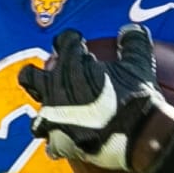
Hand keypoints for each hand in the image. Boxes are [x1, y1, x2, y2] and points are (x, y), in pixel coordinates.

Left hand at [19, 26, 173, 172]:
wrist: (138, 138)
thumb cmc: (136, 98)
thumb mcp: (140, 65)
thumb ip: (133, 43)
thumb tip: (130, 29)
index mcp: (72, 64)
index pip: (63, 43)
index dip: (72, 42)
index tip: (80, 45)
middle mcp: (55, 89)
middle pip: (33, 75)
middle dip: (43, 73)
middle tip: (63, 76)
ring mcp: (54, 118)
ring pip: (38, 112)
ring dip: (49, 110)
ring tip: (62, 112)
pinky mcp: (59, 142)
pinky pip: (51, 143)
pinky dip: (61, 141)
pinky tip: (69, 140)